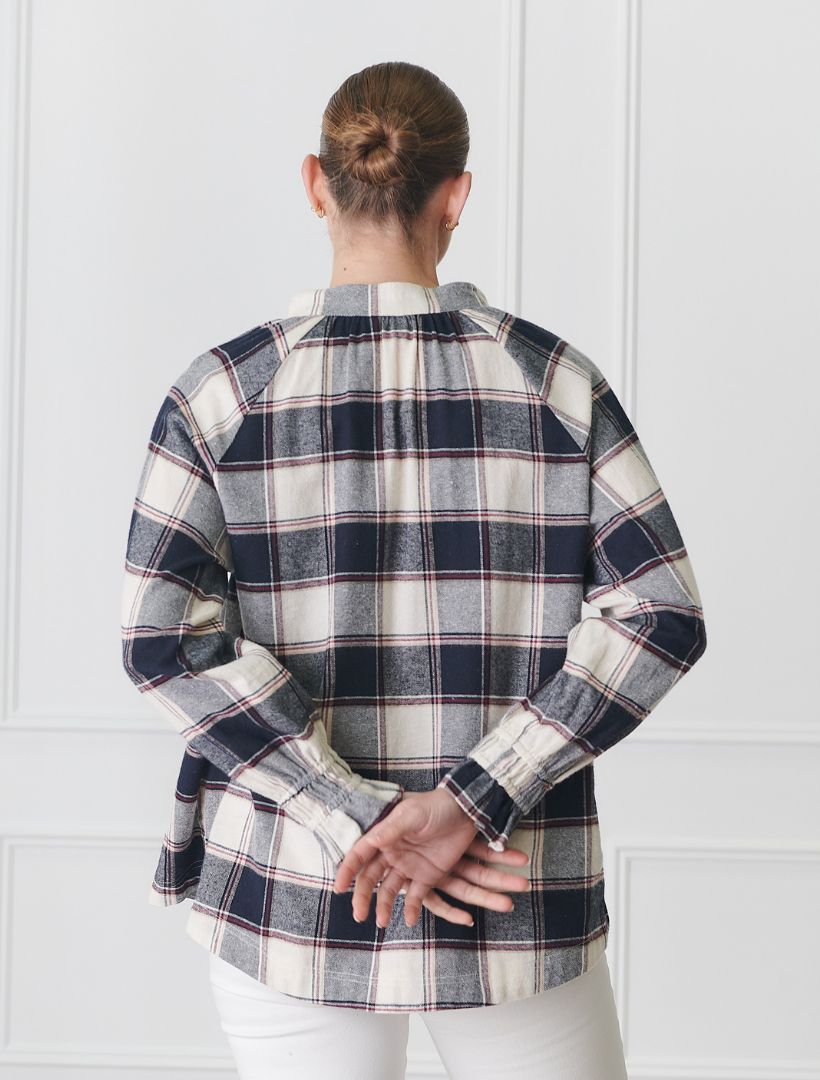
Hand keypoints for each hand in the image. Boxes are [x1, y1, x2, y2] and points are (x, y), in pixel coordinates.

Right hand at [332, 789, 530, 928]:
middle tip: (359, 915)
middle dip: (362, 896)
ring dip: (383, 906)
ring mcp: (408, 867)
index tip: (339, 888)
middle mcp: (392, 854)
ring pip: (389, 891)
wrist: (466, 811)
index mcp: (384, 837)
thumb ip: (393, 829)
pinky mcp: (427, 877)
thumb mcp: (413, 814)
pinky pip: (416, 897)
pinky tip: (410, 920)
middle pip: (370, 878)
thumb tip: (372, 841)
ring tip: (382, 922)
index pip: (359, 855)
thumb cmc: (435, 807)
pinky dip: (412, 909)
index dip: (348, 871)